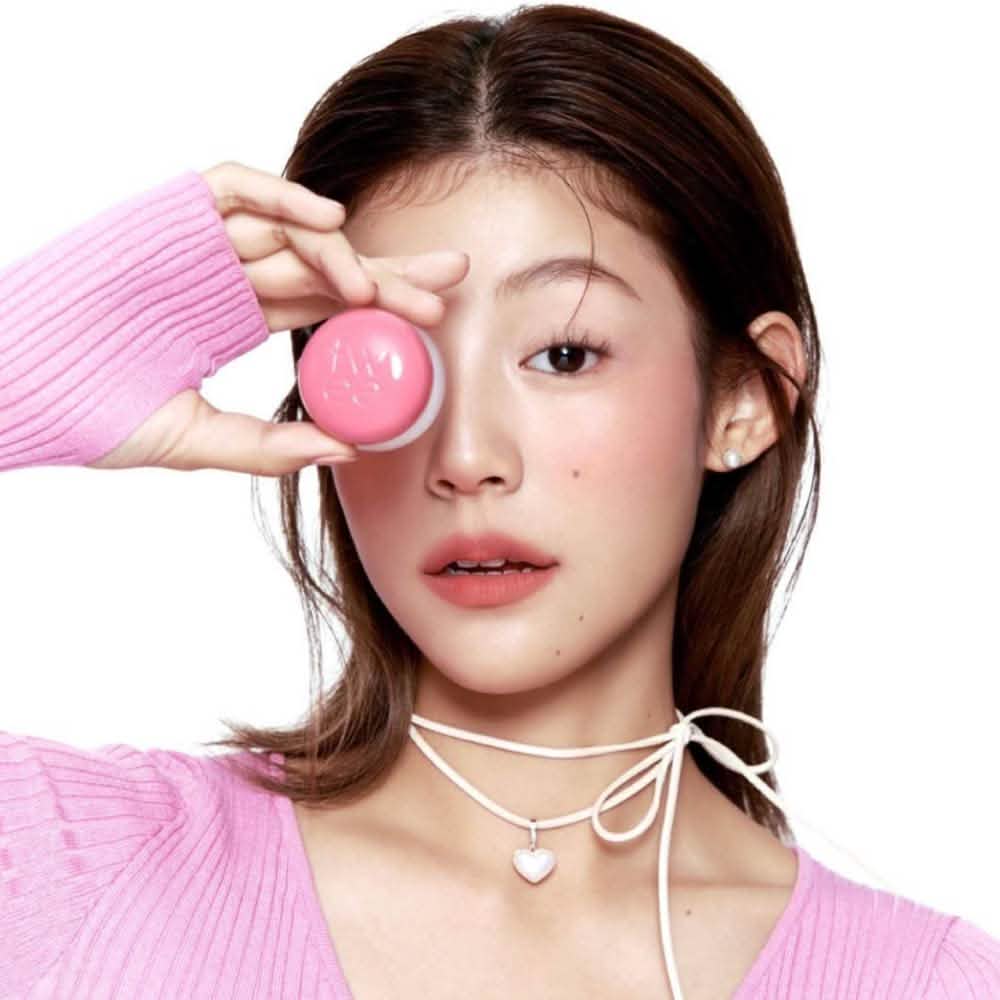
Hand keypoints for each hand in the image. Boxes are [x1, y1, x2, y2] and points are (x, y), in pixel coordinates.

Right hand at [87, 160, 468, 475]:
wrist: (17, 389)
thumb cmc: (92, 413)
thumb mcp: (195, 440)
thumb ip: (267, 445)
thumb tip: (346, 450)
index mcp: (235, 318)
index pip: (323, 304)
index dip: (380, 306)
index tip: (436, 321)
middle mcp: (226, 276)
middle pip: (323, 263)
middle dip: (387, 271)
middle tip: (449, 282)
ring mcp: (197, 244)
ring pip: (287, 228)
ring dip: (340, 250)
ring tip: (378, 287)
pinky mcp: (166, 216)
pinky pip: (232, 188)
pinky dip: (278, 196)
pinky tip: (326, 221)